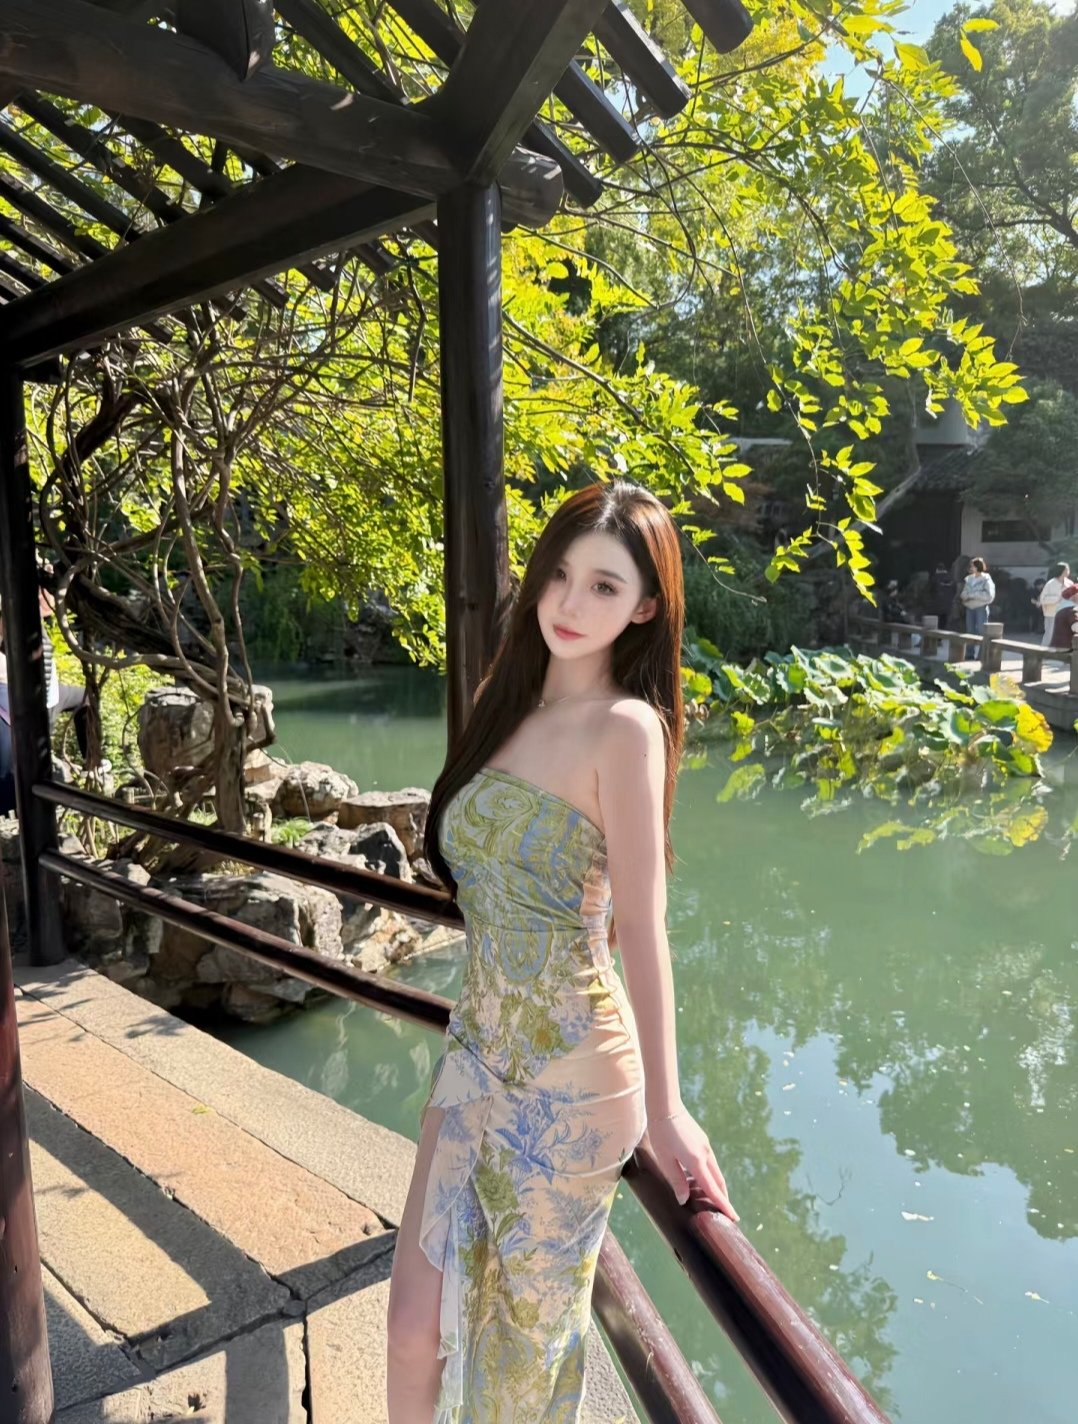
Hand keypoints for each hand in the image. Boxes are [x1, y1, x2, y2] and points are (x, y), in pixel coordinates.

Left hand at [643, 1107, 738, 1221]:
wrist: (666, 1106)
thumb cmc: (661, 1133)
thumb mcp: (665, 1160)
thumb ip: (676, 1180)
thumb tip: (684, 1200)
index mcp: (696, 1162)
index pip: (712, 1189)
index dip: (723, 1204)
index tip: (734, 1217)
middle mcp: (705, 1155)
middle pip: (718, 1181)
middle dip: (723, 1197)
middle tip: (726, 1213)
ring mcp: (705, 1146)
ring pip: (715, 1171)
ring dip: (716, 1186)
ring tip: (712, 1198)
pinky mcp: (702, 1140)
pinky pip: (709, 1162)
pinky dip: (709, 1174)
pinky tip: (700, 1178)